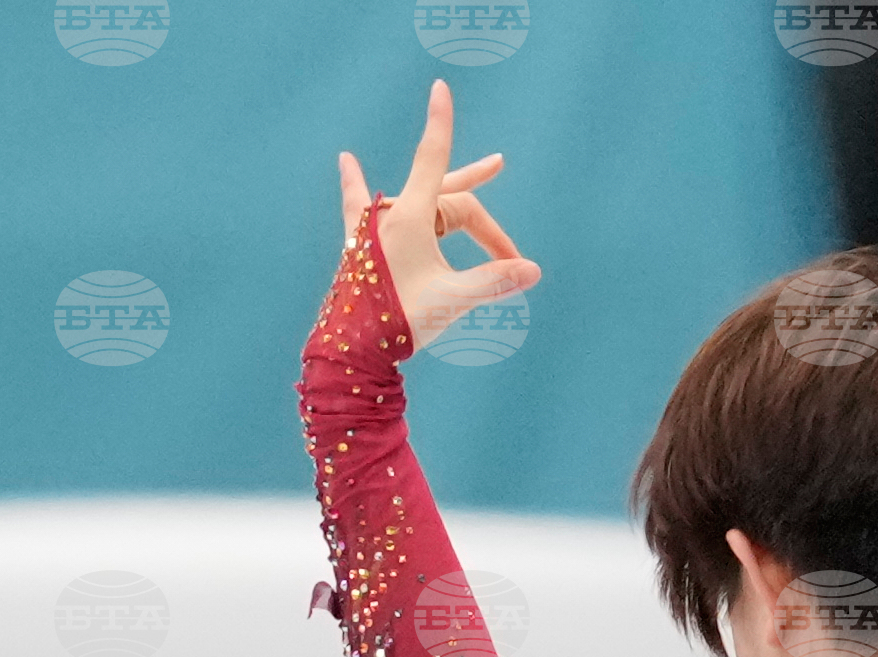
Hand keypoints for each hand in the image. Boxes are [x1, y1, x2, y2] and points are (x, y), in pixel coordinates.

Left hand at [339, 79, 540, 352]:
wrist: (351, 349)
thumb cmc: (399, 322)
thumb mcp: (452, 298)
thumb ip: (492, 281)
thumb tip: (532, 271)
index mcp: (410, 217)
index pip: (433, 156)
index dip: (440, 122)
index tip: (440, 86)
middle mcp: (390, 214)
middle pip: (449, 199)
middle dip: (483, 219)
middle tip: (507, 238)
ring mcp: (372, 227)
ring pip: (425, 203)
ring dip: (455, 204)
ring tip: (490, 172)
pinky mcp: (359, 243)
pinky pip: (361, 203)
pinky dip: (357, 182)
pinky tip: (345, 160)